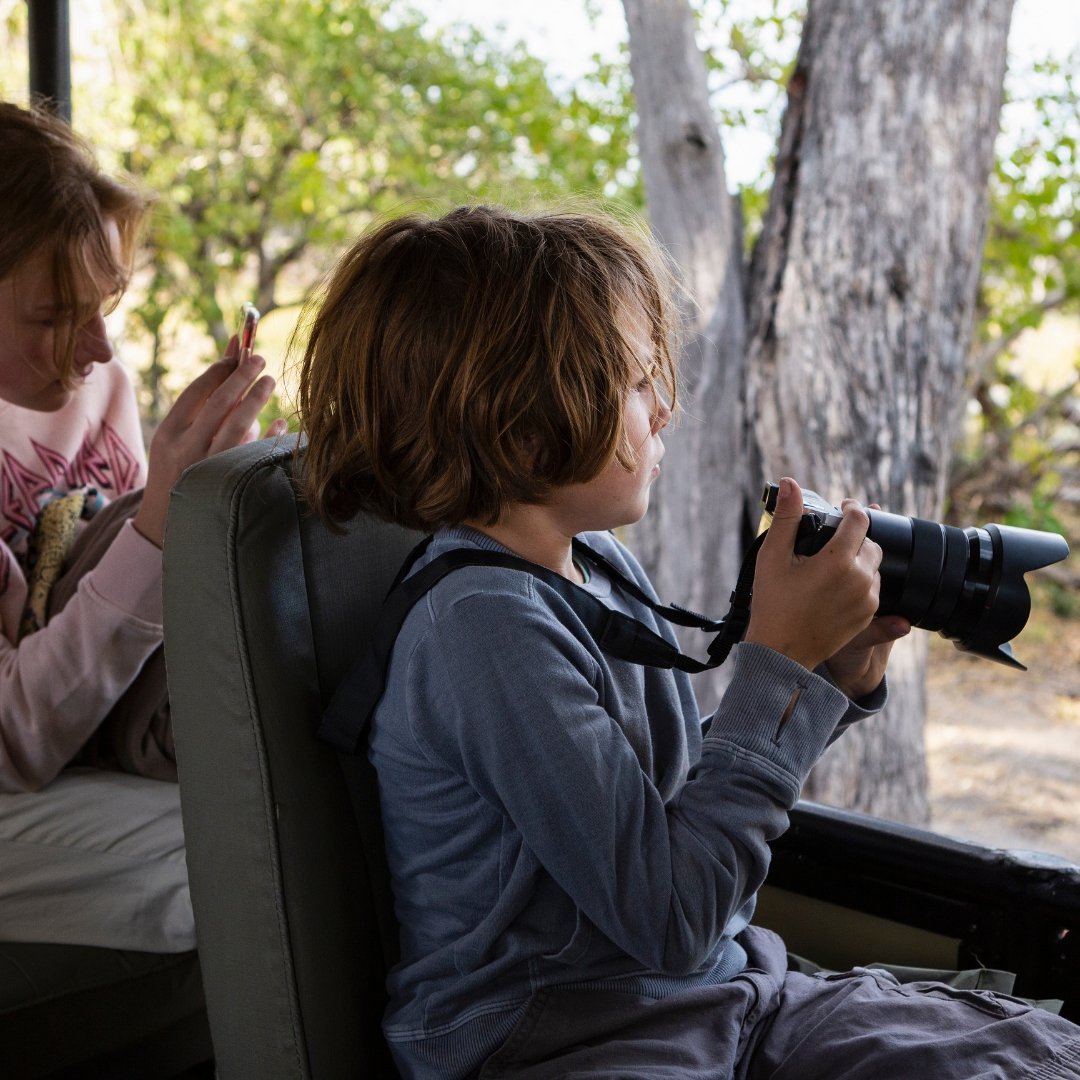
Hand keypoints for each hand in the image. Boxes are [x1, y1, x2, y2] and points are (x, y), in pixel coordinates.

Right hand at [132, 337, 278, 546]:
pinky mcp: (228, 486)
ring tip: (270, 380)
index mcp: (168, 434)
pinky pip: (254, 456)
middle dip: (241, 376)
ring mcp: (208, 468)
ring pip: (237, 425)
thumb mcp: (176, 441)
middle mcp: (186, 449)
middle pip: (218, 403)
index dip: (219, 370)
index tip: (238, 353)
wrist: (166, 525)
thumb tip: (235, 367)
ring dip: (256, 399)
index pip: (196, 393)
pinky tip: (282, 423)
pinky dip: (269, 438)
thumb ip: (201, 411)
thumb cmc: (177, 471)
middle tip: (260, 358)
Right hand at [744, 477, 890, 680]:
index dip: (851, 508)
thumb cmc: (772, 603)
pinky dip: (860, 579)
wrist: (781, 652)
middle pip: (871, 542)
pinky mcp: (868, 615)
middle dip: (856, 534)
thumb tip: (790, 483)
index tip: (842, 506)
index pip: (860, 520)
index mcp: (839, 560)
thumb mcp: (772, 557)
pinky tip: (837, 583)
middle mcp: (861, 578)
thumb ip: (786, 517)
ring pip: (874, 565)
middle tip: (833, 537)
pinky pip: (873, 587)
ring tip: (833, 561)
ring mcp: (868, 599)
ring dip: (859, 557)